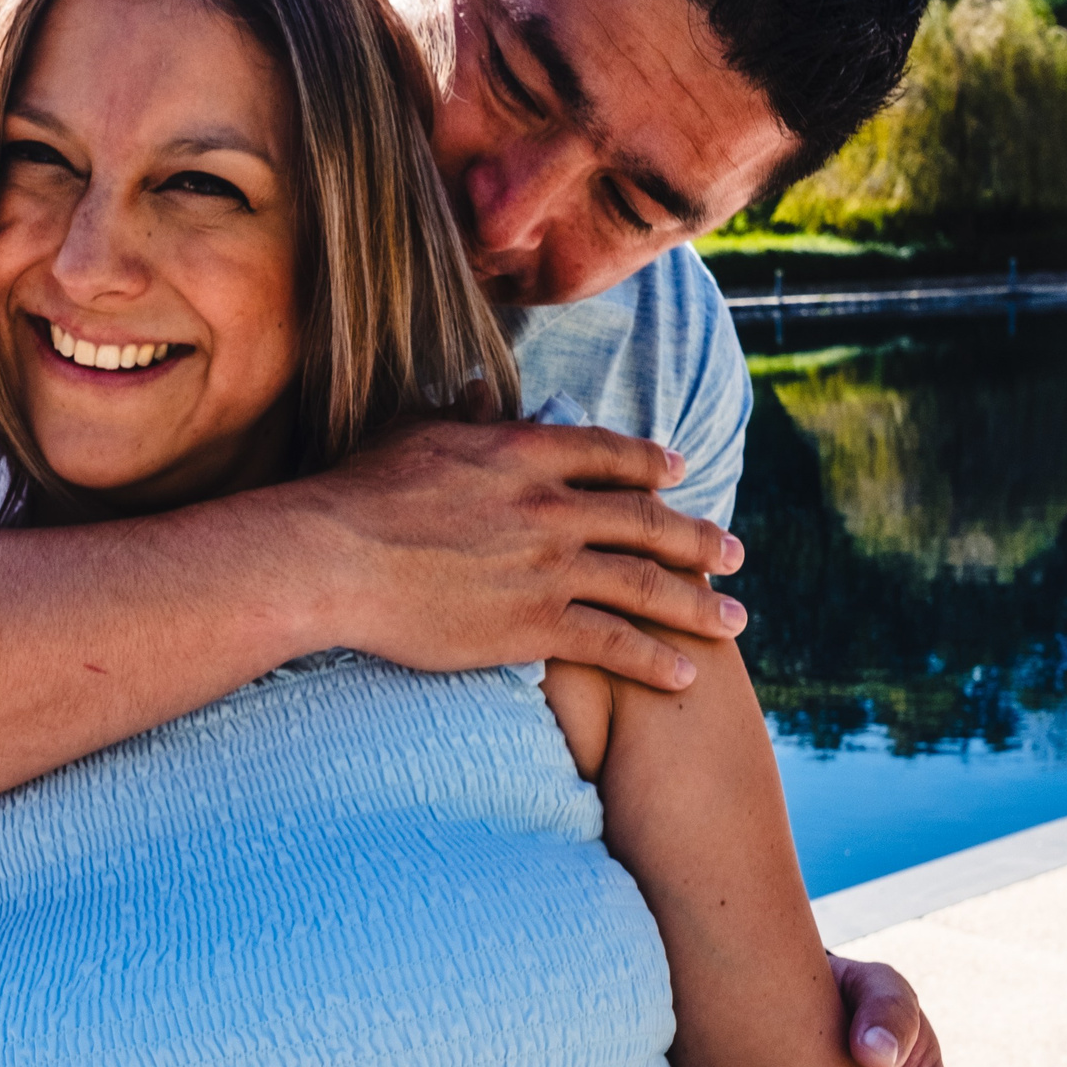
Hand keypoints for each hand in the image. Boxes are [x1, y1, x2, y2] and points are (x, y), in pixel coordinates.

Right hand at [289, 388, 748, 690]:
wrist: (330, 556)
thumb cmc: (354, 495)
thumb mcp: (411, 435)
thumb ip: (456, 417)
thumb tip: (475, 393)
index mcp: (521, 452)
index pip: (606, 455)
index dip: (649, 465)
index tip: (680, 476)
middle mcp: (549, 507)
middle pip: (644, 522)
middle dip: (697, 540)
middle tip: (735, 553)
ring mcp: (548, 567)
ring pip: (646, 584)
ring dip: (698, 604)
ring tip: (734, 620)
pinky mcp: (534, 625)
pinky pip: (615, 643)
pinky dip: (656, 659)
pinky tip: (687, 673)